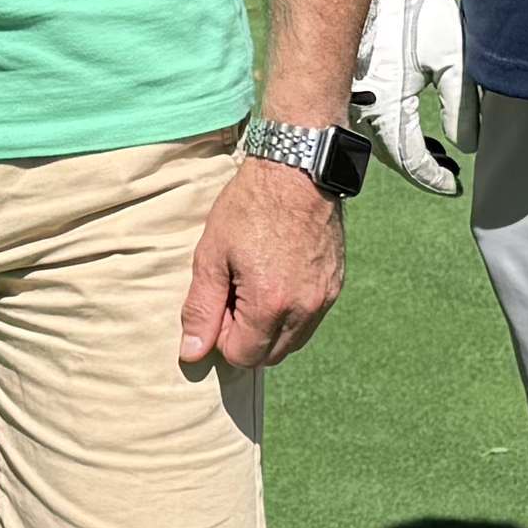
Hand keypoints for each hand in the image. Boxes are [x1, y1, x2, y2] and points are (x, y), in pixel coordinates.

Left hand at [180, 157, 346, 372]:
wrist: (296, 171)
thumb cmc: (248, 208)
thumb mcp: (212, 256)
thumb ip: (201, 309)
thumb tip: (193, 353)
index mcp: (269, 304)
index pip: (242, 356)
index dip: (223, 336)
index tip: (220, 302)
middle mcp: (303, 309)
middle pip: (270, 356)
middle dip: (248, 337)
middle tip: (235, 295)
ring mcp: (324, 298)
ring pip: (293, 342)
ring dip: (270, 329)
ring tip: (256, 286)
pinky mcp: (335, 286)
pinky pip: (310, 320)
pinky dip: (291, 313)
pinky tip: (278, 277)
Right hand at [352, 0, 467, 193]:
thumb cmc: (416, 9)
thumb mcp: (453, 57)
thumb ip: (462, 106)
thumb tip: (467, 145)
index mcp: (385, 106)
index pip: (410, 160)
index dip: (434, 178)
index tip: (454, 186)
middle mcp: (360, 106)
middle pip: (391, 155)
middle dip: (421, 168)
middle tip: (449, 173)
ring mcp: (350, 92)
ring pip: (378, 137)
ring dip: (406, 149)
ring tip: (439, 153)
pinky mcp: (349, 78)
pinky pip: (369, 116)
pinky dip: (392, 128)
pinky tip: (411, 124)